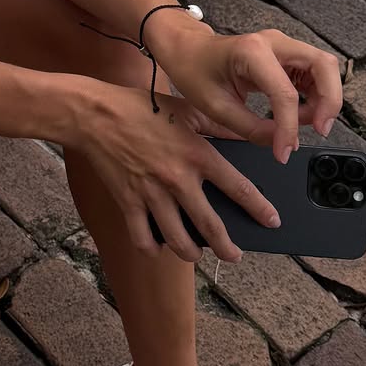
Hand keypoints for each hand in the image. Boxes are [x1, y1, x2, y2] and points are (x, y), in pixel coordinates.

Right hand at [76, 85, 281, 264]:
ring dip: (191, 253)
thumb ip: (220, 126)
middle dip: (228, 247)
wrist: (95, 115)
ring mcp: (151, 194)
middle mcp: (177, 179)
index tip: (270, 220)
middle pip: (210, 225)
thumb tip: (249, 136)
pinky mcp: (128, 202)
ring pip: (178, 238)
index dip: (259, 208)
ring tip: (198, 255)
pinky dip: (151, 247)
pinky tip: (158, 247)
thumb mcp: (187, 110)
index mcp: (197, 155)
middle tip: (236, 256)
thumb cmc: (141, 109)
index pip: (238, 188)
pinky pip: (142, 236)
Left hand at [150, 20, 342, 163]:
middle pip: (322, 65)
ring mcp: (282, 46)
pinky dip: (316, 94)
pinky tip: (303, 114)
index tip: (284, 150)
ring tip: (310, 124)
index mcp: (251, 52)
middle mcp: (273, 43)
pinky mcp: (285, 55)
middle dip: (329, 100)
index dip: (289, 126)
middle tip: (320, 129)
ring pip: (324, 67)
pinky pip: (313, 72)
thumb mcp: (216, 107)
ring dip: (326, 97)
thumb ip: (252, 128)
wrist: (187, 49)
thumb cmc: (194, 70)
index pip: (285, 93)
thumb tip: (282, 144)